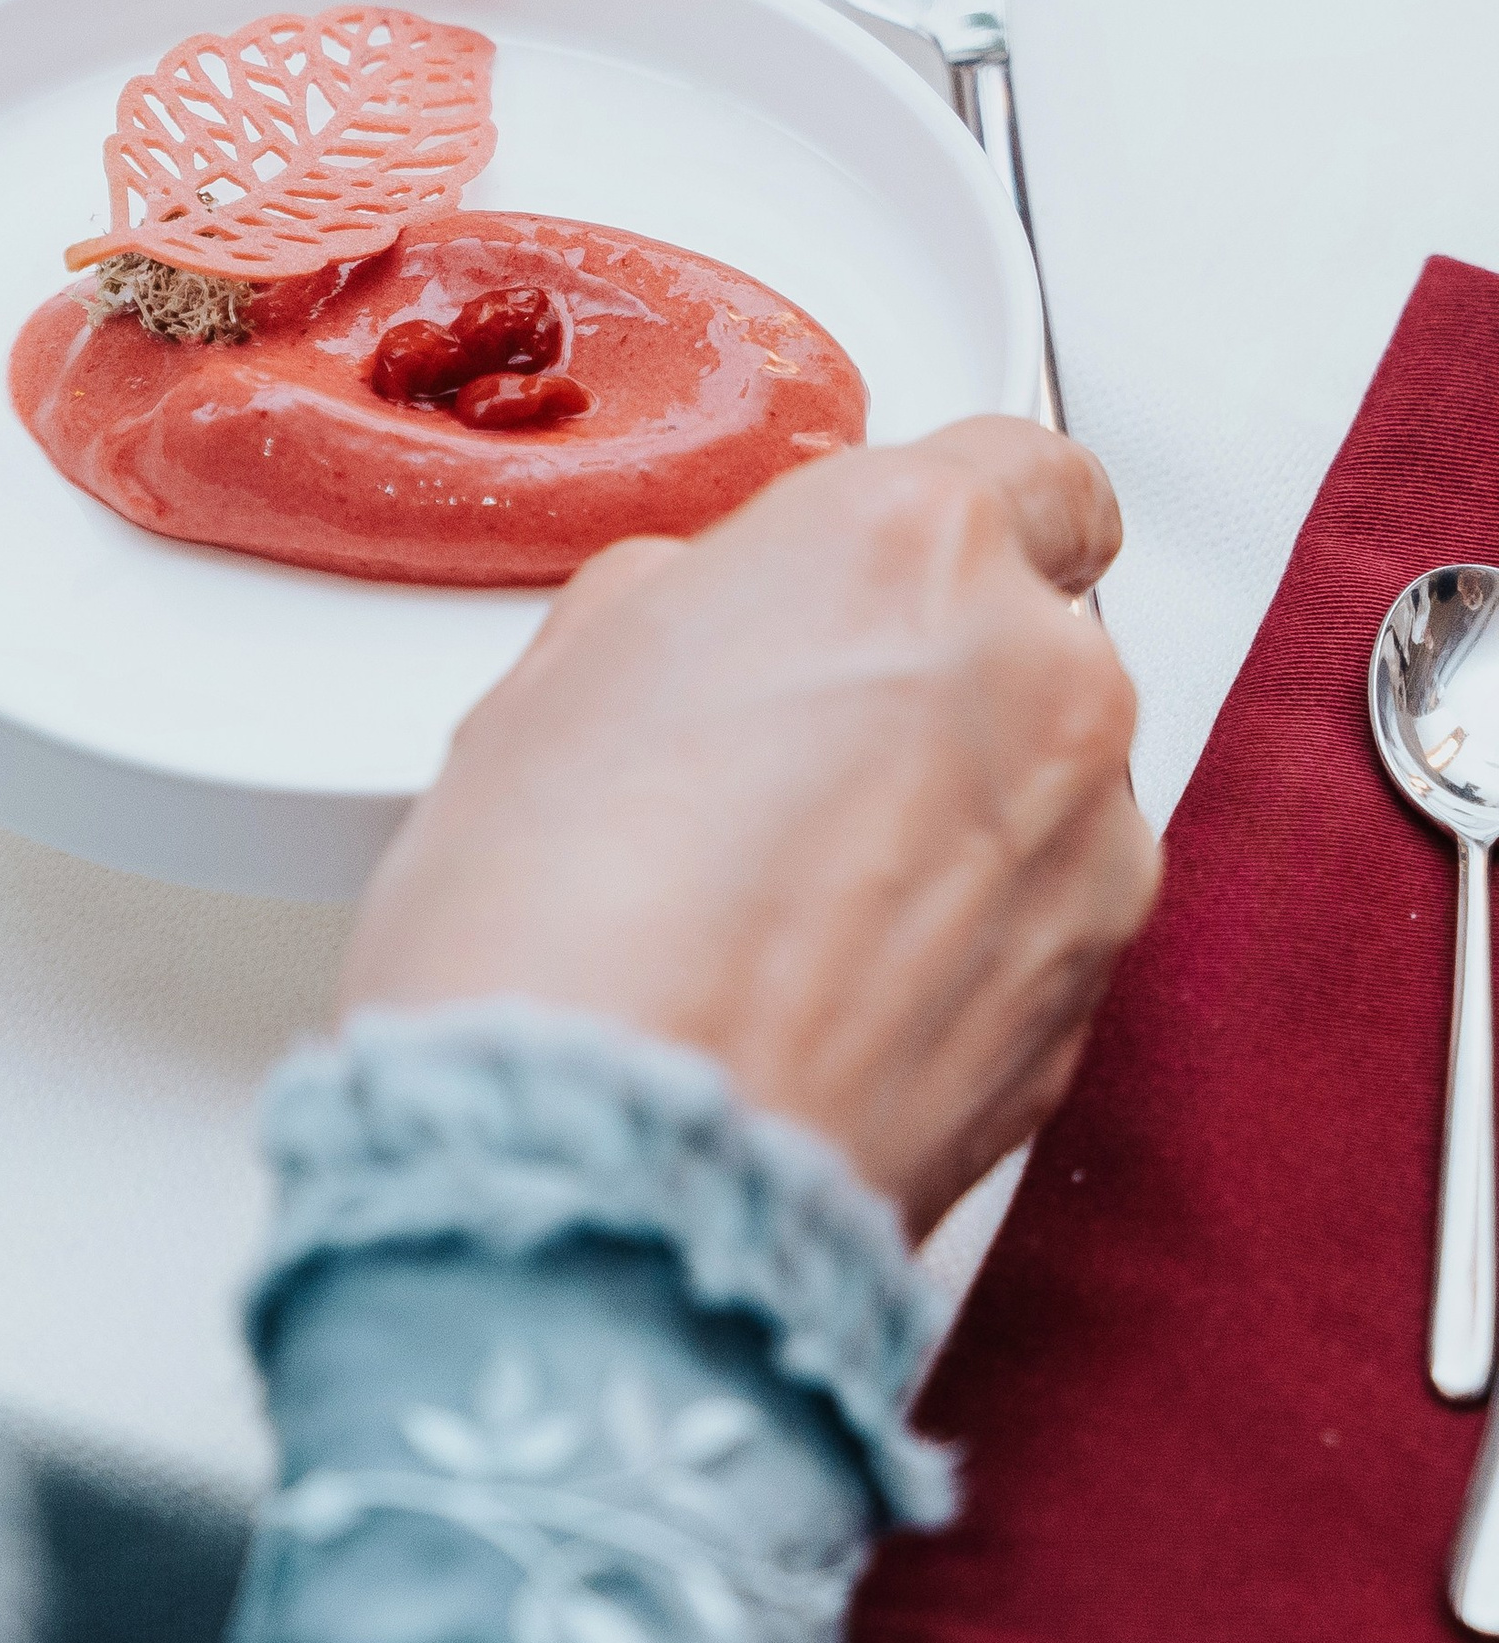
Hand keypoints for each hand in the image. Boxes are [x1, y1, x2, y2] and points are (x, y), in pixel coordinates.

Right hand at [338, 422, 1159, 1234]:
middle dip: (927, 686)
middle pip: (1030, 639)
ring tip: (778, 907)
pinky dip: (955, 948)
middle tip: (771, 762)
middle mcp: (1042, 680)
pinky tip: (815, 994)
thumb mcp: (555, 678)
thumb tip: (717, 630)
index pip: (1028, 469)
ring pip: (1040, 792)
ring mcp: (1088, 856)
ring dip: (948, 822)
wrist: (604, 1173)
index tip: (893, 574)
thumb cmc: (556, 922)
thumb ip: (689, 608)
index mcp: (911, 545)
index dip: (950, 524)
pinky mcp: (1086, 1013)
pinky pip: (1031, 932)